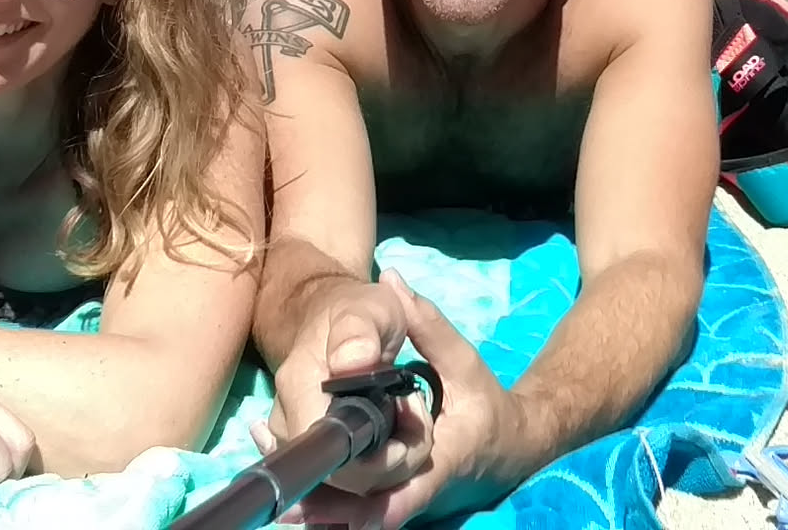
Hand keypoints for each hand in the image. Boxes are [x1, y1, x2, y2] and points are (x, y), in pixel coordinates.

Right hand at [267, 277, 421, 493]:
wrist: (333, 314)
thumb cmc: (357, 311)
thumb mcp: (368, 309)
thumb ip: (359, 332)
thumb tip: (351, 363)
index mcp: (299, 390)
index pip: (330, 456)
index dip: (375, 461)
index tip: (407, 435)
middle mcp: (287, 422)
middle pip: (340, 478)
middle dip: (389, 464)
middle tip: (416, 419)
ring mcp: (294, 437)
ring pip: (344, 482)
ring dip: (387, 465)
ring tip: (409, 420)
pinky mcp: (309, 445)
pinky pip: (343, 476)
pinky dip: (373, 464)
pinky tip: (391, 436)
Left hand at [283, 273, 521, 529]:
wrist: (509, 448)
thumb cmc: (485, 404)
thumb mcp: (464, 361)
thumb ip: (428, 324)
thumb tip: (392, 280)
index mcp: (441, 461)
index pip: (402, 493)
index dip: (366, 507)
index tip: (326, 506)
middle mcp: (418, 489)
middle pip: (368, 511)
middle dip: (326, 508)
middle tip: (284, 503)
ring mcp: (404, 497)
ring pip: (358, 514)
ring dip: (319, 508)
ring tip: (279, 500)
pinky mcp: (391, 498)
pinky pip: (356, 507)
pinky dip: (325, 500)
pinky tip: (292, 486)